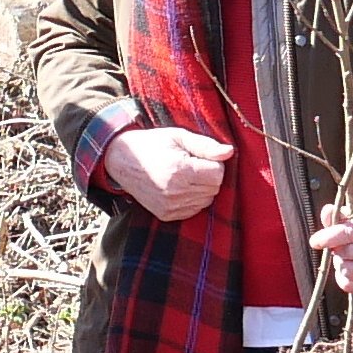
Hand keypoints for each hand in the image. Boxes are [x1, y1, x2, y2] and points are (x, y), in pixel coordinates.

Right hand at [104, 128, 232, 221]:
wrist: (122, 161)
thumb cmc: (153, 144)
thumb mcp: (178, 136)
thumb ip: (205, 145)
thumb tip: (229, 152)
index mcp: (180, 170)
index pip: (218, 174)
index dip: (213, 163)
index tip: (199, 157)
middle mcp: (175, 192)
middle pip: (214, 188)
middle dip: (208, 175)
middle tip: (191, 164)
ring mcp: (170, 206)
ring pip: (206, 201)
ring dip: (202, 188)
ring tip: (185, 175)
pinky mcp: (166, 215)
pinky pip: (194, 210)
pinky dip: (193, 199)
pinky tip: (180, 187)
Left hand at [308, 203, 352, 296]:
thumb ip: (338, 215)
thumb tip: (327, 212)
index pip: (351, 232)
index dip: (330, 238)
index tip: (315, 241)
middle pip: (349, 253)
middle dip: (336, 251)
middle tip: (337, 247)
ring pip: (351, 272)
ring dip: (341, 265)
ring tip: (345, 258)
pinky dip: (344, 280)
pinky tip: (347, 270)